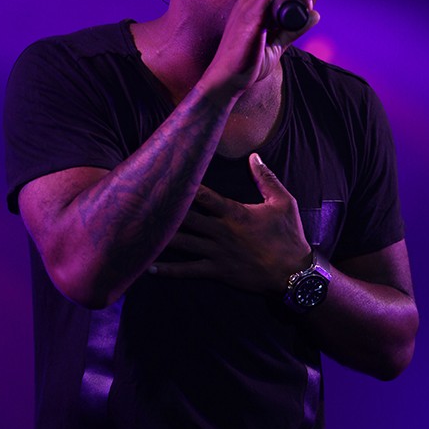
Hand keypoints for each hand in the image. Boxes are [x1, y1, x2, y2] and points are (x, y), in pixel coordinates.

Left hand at [149, 153, 311, 292]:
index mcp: (234, 212)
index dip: (182, 184)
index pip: (203, 195)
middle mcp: (221, 231)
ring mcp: (216, 253)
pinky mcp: (217, 271)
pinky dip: (167, 270)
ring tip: (134, 233)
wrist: (294, 273)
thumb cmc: (289, 235)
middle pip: (185, 217)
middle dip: (163, 210)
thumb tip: (253, 156)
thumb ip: (266, 178)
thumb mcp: (283, 202)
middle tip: (138, 201)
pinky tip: (147, 267)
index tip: (164, 175)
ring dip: (157, 238)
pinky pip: (188, 271)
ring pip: (181, 243)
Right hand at [200, 0, 318, 101]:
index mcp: (250, 6)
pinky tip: (301, 1)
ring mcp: (247, 6)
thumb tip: (314, 15)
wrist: (226, 80)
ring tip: (307, 0)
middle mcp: (247, 1)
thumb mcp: (276, 45)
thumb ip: (292, 31)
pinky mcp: (250, 15)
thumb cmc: (247, 66)